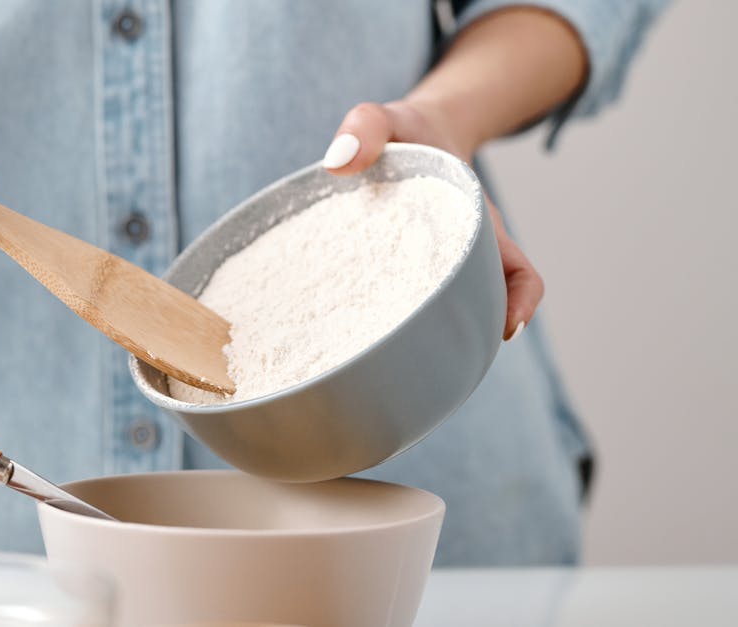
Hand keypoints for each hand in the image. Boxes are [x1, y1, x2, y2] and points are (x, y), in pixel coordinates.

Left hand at [322, 101, 540, 340]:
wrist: (405, 136)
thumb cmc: (405, 131)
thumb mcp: (387, 117)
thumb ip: (366, 126)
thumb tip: (339, 162)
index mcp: (476, 222)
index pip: (516, 270)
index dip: (520, 300)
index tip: (507, 326)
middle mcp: (462, 253)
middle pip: (482, 304)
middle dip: (470, 333)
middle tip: (434, 358)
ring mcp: (431, 268)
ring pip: (446, 313)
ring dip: (430, 337)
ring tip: (395, 361)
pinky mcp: (398, 275)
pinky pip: (404, 306)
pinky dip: (392, 325)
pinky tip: (361, 339)